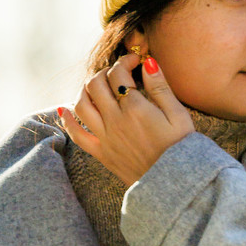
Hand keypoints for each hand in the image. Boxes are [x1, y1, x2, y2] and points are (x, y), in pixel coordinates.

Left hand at [60, 57, 194, 187]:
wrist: (175, 185)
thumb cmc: (182, 149)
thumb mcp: (178, 115)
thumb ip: (161, 86)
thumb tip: (148, 61)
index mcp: (135, 107)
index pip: (119, 72)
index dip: (126, 60)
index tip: (136, 60)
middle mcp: (115, 120)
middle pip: (96, 84)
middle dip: (105, 72)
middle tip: (118, 73)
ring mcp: (106, 137)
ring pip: (82, 104)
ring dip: (85, 90)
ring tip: (96, 87)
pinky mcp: (102, 154)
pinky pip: (78, 136)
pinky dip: (68, 121)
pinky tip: (64, 110)